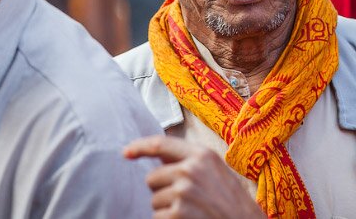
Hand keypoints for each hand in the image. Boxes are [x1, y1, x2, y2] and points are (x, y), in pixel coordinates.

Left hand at [124, 135, 263, 218]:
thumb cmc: (230, 200)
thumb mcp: (214, 170)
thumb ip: (189, 160)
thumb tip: (158, 154)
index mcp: (201, 154)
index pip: (161, 144)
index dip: (140, 147)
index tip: (126, 152)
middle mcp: (190, 170)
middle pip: (153, 177)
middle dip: (161, 190)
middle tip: (185, 199)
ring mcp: (184, 192)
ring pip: (154, 200)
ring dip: (166, 209)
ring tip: (190, 211)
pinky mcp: (178, 213)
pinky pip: (157, 217)